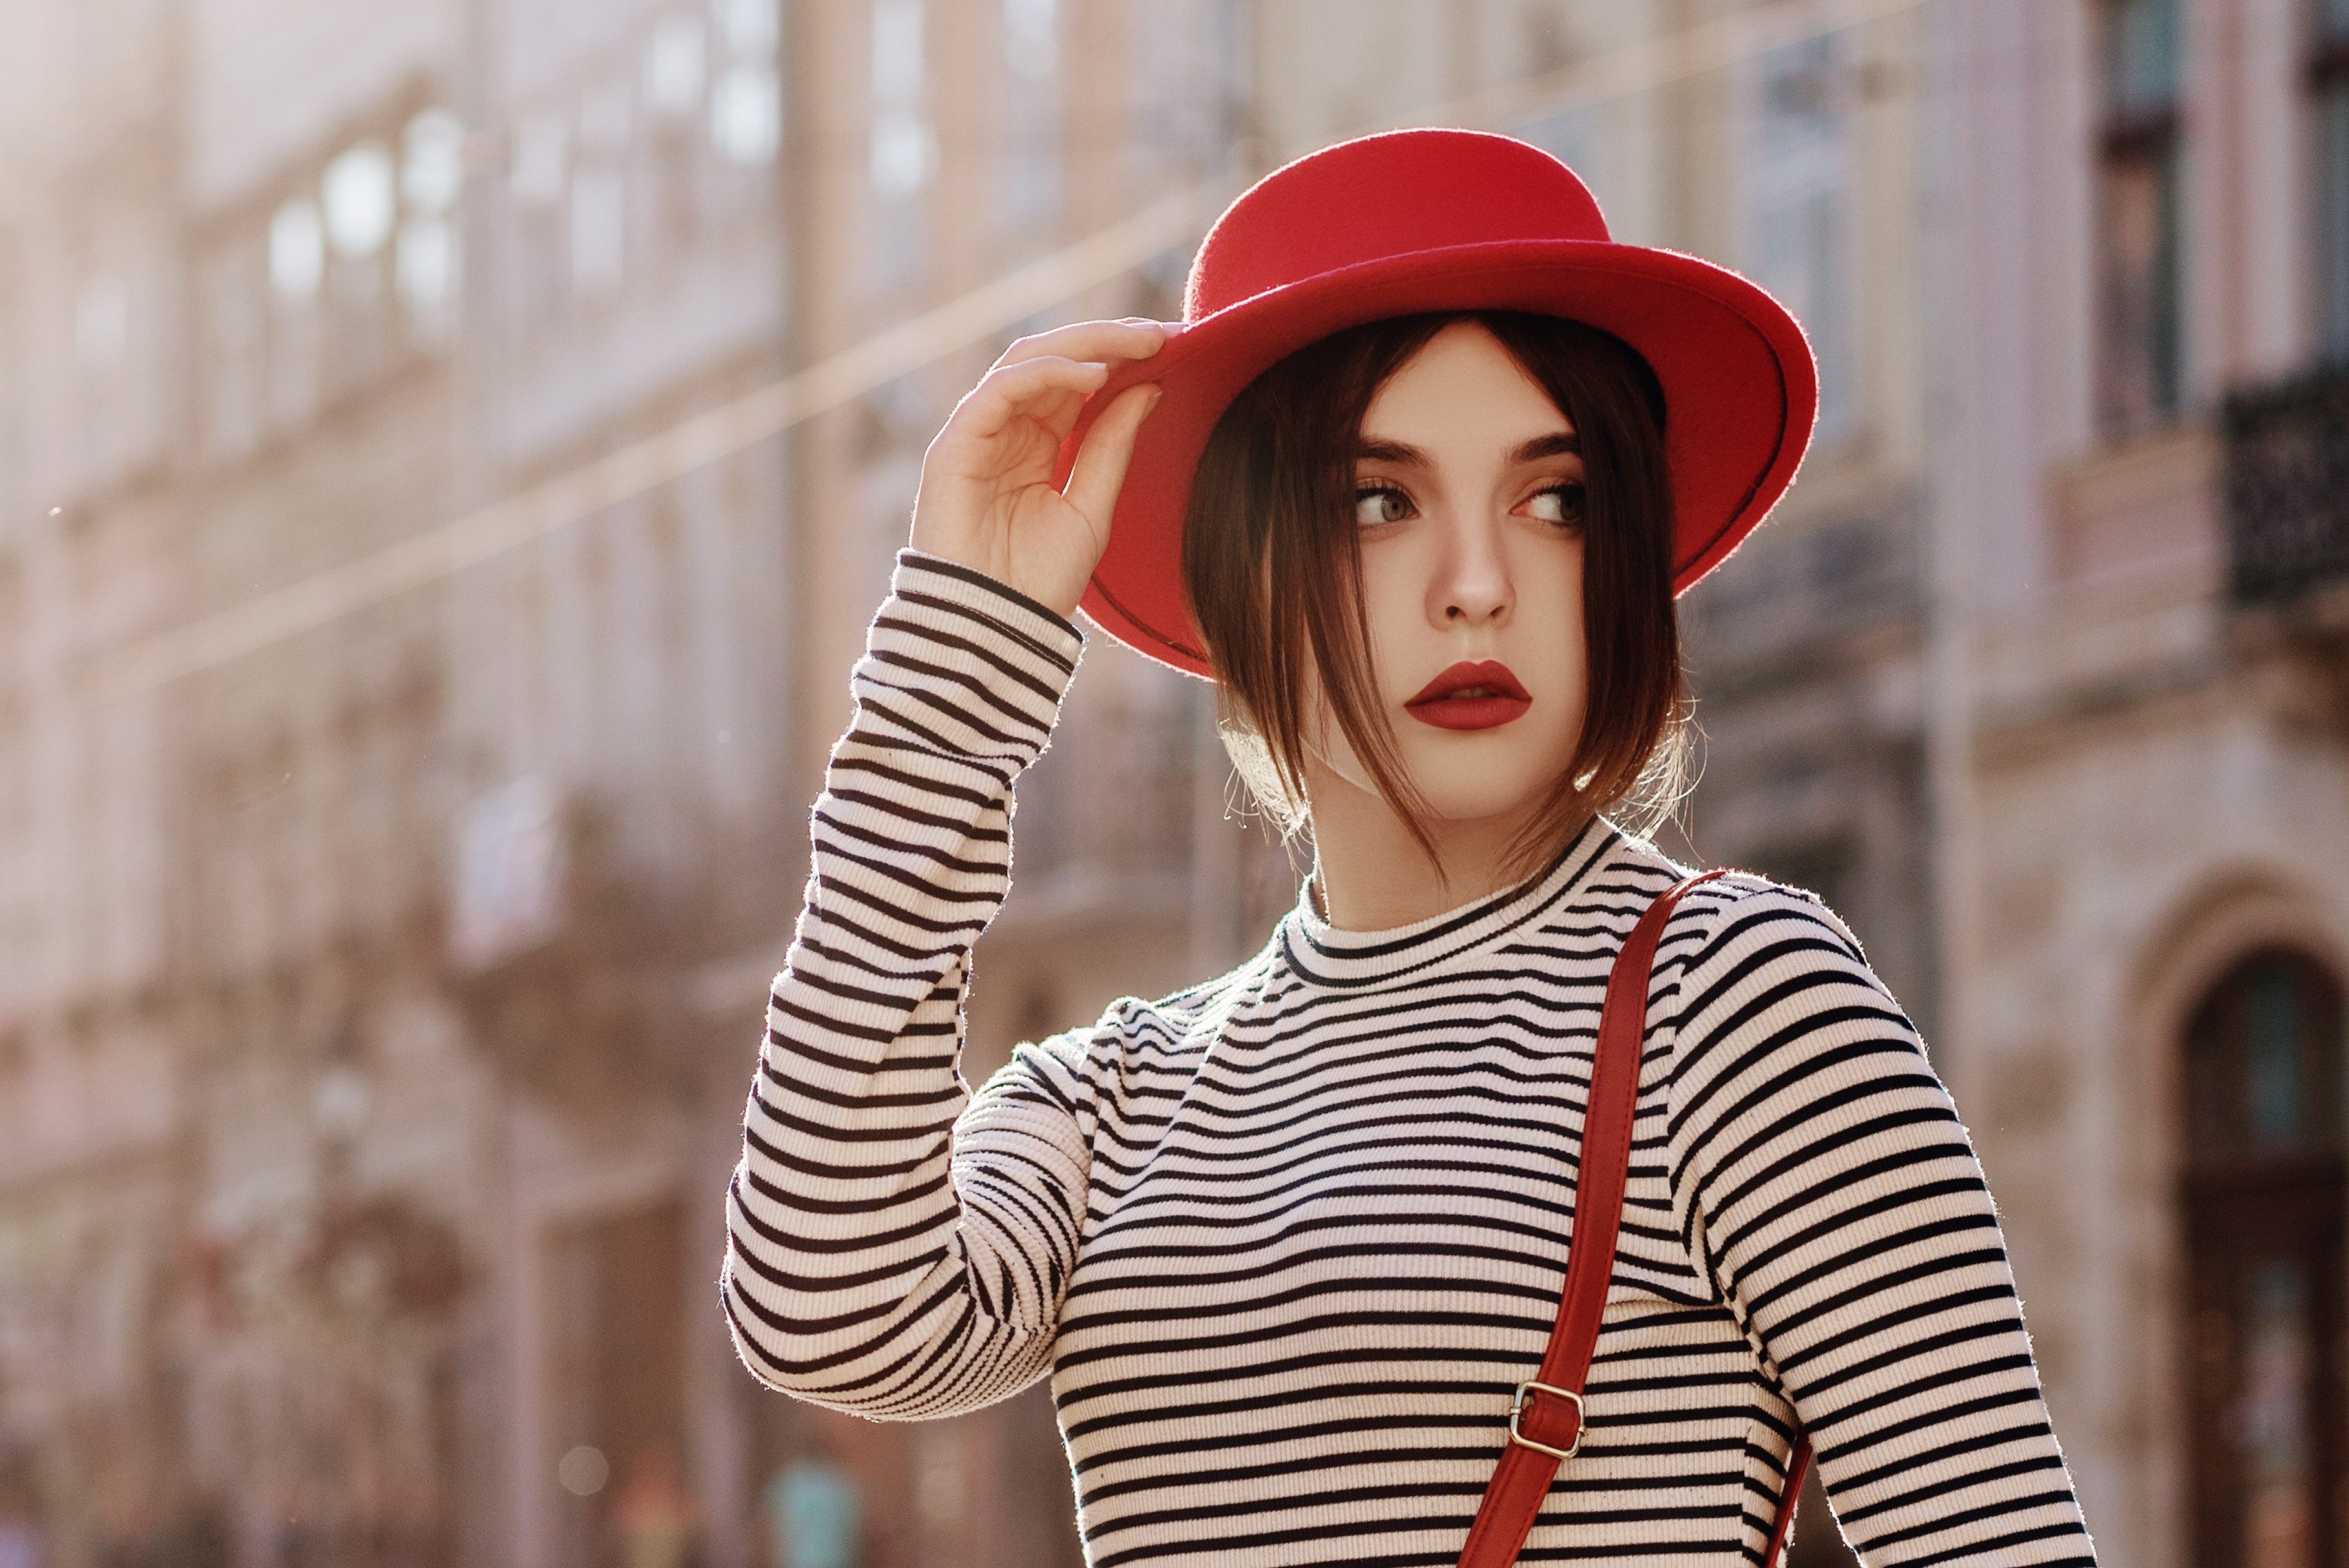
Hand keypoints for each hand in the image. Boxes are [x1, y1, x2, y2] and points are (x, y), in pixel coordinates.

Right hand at [909, 319, 1166, 619]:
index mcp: (1036, 443)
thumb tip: (1151, 387)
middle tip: (1164, 333)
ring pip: (1028, 360)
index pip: (1078, 381)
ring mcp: (977, 433)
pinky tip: (1095, 377)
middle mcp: (1005, 429)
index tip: (1176, 345)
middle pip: (1055, 359)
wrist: (991, 632)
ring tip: (1138, 344)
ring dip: (1086, 345)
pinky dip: (1048, 375)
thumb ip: (1114, 447)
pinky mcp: (954, 444)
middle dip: (1110, 340)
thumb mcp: (1092, 508)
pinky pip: (1002, 389)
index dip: (1122, 357)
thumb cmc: (1036, 583)